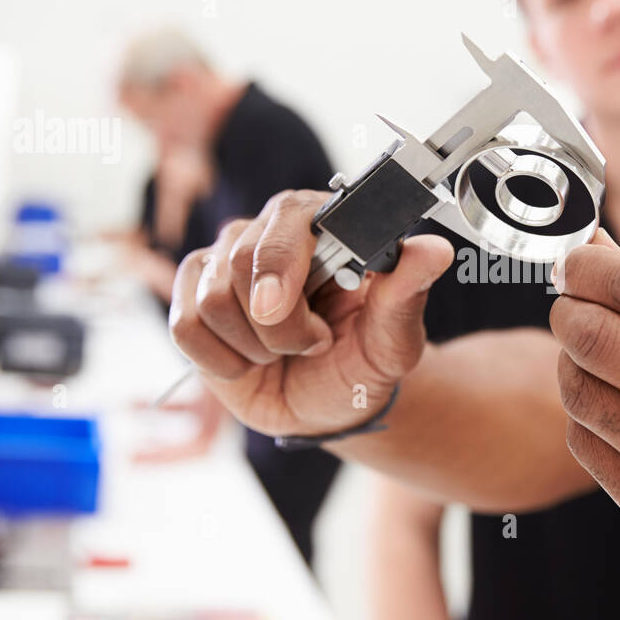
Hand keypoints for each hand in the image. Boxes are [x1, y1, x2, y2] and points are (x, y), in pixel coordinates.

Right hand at [168, 190, 453, 436]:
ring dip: (254, 346)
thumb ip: (408, 291)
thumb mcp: (394, 337)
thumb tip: (435, 250)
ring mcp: (223, 262)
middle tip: (314, 343)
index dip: (280, 265)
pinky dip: (222, 359)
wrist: (334, 401)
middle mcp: (267, 232)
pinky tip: (250, 362)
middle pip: (240, 266)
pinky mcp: (192, 298)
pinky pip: (185, 327)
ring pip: (211, 301)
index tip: (284, 311)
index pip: (285, 217)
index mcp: (321, 223)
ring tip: (284, 352)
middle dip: (279, 327)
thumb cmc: (364, 359)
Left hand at [548, 239, 619, 568]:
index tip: (575, 259)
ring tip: (590, 352)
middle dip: (570, 310)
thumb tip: (587, 249)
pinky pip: (588, 445)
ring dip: (572, 361)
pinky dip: (586, 414)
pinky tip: (612, 402)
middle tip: (571, 303)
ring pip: (582, 395)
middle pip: (599, 341)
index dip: (589, 265)